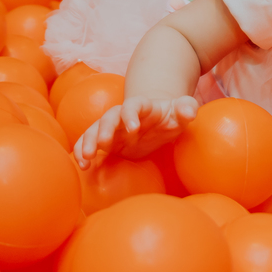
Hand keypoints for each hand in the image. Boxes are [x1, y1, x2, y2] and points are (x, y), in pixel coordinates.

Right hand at [73, 95, 198, 169]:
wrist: (158, 119)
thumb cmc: (171, 115)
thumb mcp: (182, 111)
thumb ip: (186, 108)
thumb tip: (189, 111)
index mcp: (142, 106)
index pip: (134, 105)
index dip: (131, 113)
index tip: (133, 128)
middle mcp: (123, 114)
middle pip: (109, 117)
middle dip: (104, 128)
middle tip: (102, 143)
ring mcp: (112, 127)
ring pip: (94, 130)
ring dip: (87, 142)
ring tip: (85, 159)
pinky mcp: (107, 141)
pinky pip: (89, 143)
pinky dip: (82, 152)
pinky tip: (82, 167)